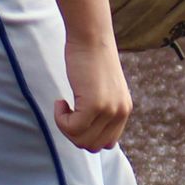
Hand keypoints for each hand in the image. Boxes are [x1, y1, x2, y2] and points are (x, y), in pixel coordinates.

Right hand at [55, 34, 132, 151]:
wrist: (90, 38)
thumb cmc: (90, 61)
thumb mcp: (103, 91)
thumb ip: (102, 112)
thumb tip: (90, 140)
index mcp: (124, 110)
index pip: (106, 143)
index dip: (86, 135)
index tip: (76, 116)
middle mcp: (121, 112)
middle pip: (92, 146)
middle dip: (74, 134)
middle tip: (66, 112)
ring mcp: (110, 109)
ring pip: (81, 139)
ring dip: (65, 127)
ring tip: (64, 106)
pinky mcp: (95, 104)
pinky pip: (72, 128)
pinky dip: (60, 119)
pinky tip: (60, 102)